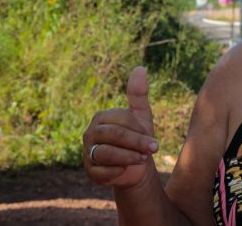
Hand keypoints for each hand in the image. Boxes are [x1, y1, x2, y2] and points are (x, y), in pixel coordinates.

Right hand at [83, 66, 159, 186]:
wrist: (136, 168)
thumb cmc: (138, 139)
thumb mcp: (141, 117)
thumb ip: (139, 94)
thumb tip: (140, 68)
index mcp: (101, 117)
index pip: (122, 119)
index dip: (140, 129)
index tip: (153, 139)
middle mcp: (90, 133)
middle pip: (115, 135)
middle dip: (137, 143)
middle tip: (154, 149)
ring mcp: (87, 152)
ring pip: (107, 153)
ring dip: (130, 157)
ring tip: (142, 159)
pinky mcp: (90, 172)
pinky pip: (103, 172)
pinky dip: (118, 172)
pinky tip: (125, 171)